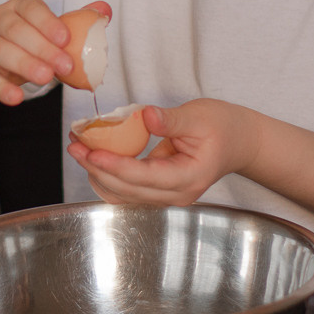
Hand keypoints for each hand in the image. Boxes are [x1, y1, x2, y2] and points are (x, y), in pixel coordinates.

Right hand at [0, 0, 110, 107]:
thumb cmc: (20, 47)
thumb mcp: (44, 34)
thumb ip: (74, 22)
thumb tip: (104, 9)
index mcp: (15, 8)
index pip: (29, 7)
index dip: (47, 21)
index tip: (66, 38)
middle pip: (15, 29)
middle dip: (43, 47)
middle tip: (66, 66)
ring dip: (24, 64)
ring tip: (45, 78)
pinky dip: (1, 88)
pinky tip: (17, 97)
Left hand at [68, 98, 258, 204]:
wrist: (238, 142)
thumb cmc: (222, 127)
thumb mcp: (199, 116)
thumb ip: (171, 120)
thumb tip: (145, 115)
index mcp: (188, 178)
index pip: (144, 177)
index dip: (115, 166)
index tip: (91, 152)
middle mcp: (176, 195)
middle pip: (128, 190)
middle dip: (97, 169)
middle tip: (75, 146)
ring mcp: (167, 198)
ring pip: (123, 196)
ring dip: (98, 174)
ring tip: (78, 149)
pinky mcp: (158, 193)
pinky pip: (127, 192)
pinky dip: (107, 176)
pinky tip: (93, 158)